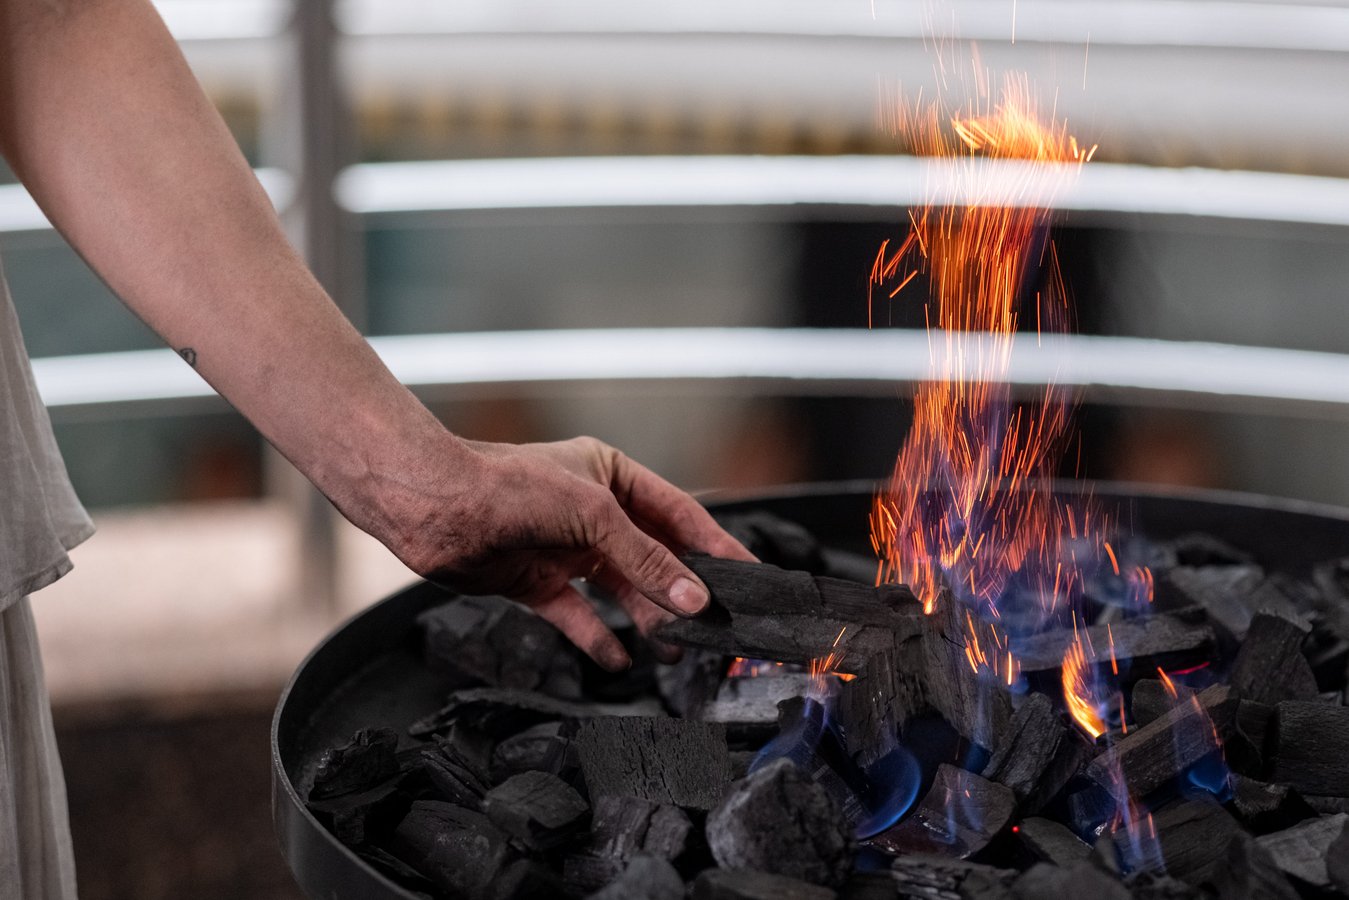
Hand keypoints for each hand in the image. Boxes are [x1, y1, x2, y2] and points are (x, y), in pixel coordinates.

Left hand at [389, 436, 754, 670]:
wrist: (435, 507)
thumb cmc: (511, 487)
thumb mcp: (593, 516)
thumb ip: (647, 559)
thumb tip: (695, 597)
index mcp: (612, 477)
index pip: (678, 514)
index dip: (714, 545)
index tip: (749, 574)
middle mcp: (592, 513)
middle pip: (652, 556)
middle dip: (682, 590)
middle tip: (717, 625)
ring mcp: (564, 549)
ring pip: (620, 590)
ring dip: (647, 618)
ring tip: (675, 649)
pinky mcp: (536, 582)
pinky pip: (577, 615)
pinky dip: (597, 637)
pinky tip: (618, 659)